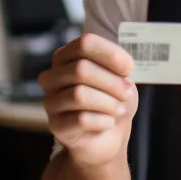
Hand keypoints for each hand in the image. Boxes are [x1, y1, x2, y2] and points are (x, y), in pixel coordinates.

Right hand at [39, 33, 138, 168]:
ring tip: (119, 109)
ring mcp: (51, 101)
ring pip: (79, 95)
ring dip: (108, 102)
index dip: (110, 54)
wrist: (108, 135)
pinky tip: (109, 122)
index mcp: (66, 56)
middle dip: (111, 82)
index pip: (84, 44)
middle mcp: (53, 76)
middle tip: (127, 93)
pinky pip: (80, 119)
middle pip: (81, 69)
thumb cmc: (112, 99)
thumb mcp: (119, 77)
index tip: (129, 68)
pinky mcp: (55, 125)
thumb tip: (123, 67)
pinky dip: (102, 120)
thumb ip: (117, 67)